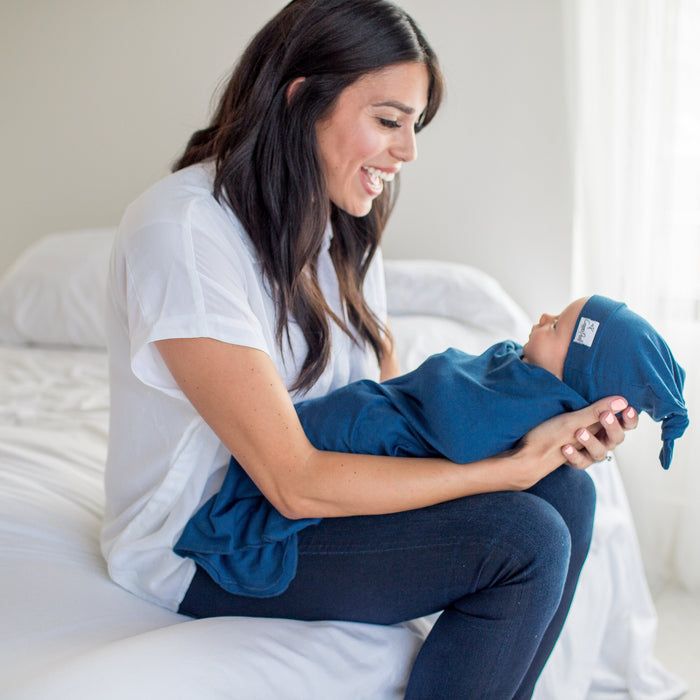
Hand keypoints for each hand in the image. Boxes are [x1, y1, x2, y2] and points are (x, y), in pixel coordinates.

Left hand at [513, 397, 638, 488]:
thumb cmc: (552, 428)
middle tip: (605, 415)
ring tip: (578, 431)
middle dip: (612, 427)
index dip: (630, 418)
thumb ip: (597, 410)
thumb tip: (622, 400)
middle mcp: (600, 440)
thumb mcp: (574, 417)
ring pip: (601, 453)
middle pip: (617, 439)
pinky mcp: (577, 462)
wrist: (531, 450)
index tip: (627, 408)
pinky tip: (565, 447)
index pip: (625, 424)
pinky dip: (574, 455)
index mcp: (603, 426)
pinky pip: (581, 462)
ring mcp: (589, 452)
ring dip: (591, 442)